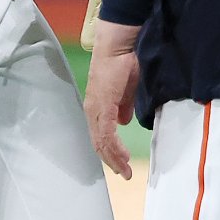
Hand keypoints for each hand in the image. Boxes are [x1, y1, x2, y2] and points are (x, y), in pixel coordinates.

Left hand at [84, 21, 141, 179]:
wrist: (118, 45)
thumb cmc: (123, 62)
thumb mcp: (126, 90)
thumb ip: (124, 106)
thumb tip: (124, 121)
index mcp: (97, 106)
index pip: (100, 135)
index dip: (110, 152)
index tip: (122, 164)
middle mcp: (92, 109)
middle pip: (98, 143)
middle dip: (112, 161)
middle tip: (125, 174)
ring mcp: (96, 108)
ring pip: (101, 141)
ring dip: (114, 158)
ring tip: (126, 170)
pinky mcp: (103, 106)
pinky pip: (107, 133)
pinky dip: (115, 147)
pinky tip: (123, 157)